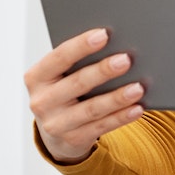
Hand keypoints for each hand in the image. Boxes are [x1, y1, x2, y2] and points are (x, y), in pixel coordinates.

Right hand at [23, 28, 143, 164]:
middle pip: (77, 83)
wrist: (56, 131)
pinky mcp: (73, 140)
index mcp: (36, 77)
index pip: (59, 58)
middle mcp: (42, 101)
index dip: (81, 46)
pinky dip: (121, 117)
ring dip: (117, 97)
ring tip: (138, 87)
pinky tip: (137, 108)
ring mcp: (56, 124)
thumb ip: (77, 63)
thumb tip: (114, 47)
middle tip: (126, 60)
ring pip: (91, 108)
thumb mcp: (61, 76)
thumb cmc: (64, 91)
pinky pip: (101, 127)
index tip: (104, 34)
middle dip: (103, 71)